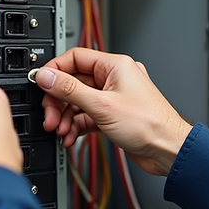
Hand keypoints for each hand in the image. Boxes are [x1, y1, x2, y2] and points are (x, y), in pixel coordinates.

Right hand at [36, 48, 191, 175]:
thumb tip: (47, 76)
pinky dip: (76, 125)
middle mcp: (114, 79)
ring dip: (66, 116)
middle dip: (58, 101)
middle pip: (74, 82)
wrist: (167, 150)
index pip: (75, 58)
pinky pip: (87, 115)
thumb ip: (70, 90)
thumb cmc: (149, 125)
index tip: (41, 84)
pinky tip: (70, 136)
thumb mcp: (102, 106)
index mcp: (115, 66)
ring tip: (60, 130)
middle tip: (50, 116)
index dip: (55, 70)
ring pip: (79, 101)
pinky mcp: (113, 115)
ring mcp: (113, 98)